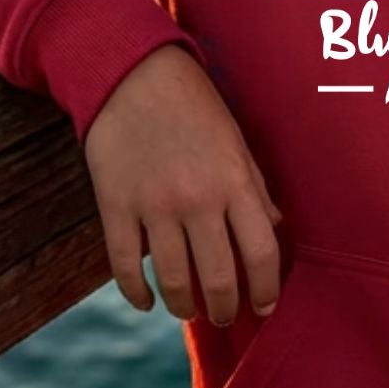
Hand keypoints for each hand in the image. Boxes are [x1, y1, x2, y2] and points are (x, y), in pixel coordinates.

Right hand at [83, 44, 285, 327]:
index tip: (264, 305)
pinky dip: (137, 294)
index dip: (265, 289)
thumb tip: (273, 228)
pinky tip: (147, 301)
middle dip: (226, 308)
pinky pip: (125, 267)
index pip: (261, 253)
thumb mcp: (234, 138)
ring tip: (189, 311)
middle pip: (218, 278)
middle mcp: (197, 199)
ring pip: (174, 281)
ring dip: (185, 308)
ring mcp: (154, 205)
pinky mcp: (115, 206)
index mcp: (233, 181)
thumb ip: (253, 186)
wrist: (130, 71)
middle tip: (225, 316)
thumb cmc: (191, 103)